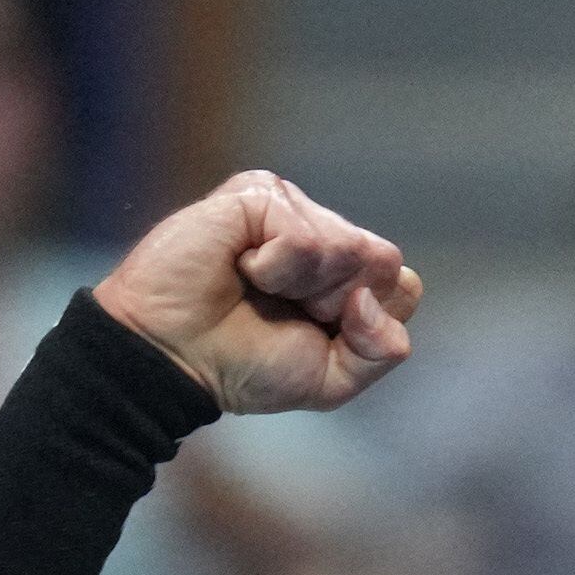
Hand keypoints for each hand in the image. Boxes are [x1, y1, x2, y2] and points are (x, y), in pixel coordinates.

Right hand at [98, 170, 419, 416]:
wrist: (172, 358)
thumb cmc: (242, 367)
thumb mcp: (331, 380)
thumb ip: (381, 350)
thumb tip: (381, 292)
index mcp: (346, 277)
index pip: (402, 286)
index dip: (368, 323)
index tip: (316, 335)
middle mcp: (324, 233)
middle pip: (383, 262)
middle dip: (338, 303)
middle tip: (282, 311)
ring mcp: (292, 209)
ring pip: (348, 247)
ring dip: (302, 286)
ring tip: (253, 287)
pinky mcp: (260, 194)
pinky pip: (305, 235)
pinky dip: (276, 266)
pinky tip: (240, 266)